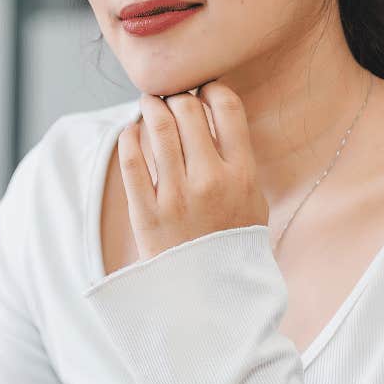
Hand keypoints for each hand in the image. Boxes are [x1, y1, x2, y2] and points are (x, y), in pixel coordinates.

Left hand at [120, 79, 268, 262]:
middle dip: (176, 95)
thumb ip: (240, 158)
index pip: (227, 108)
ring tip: (149, 105)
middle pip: (188, 109)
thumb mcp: (253, 200)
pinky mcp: (146, 212)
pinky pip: (131, 159)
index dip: (212, 88)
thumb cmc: (232, 242)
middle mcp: (210, 180)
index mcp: (243, 174)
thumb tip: (219, 113)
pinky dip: (129, 136)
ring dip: (149, 107)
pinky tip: (132, 131)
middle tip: (169, 97)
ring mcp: (176, 196)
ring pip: (157, 126)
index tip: (202, 88)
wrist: (212, 295)